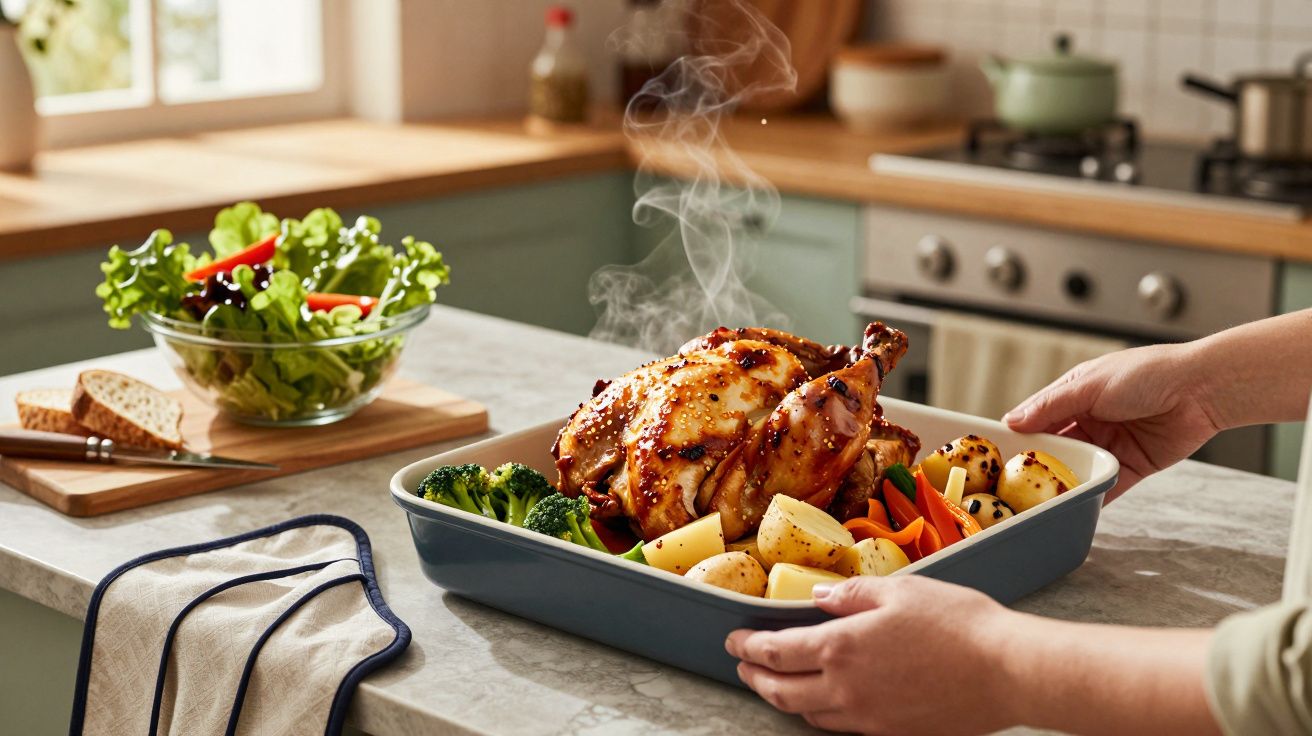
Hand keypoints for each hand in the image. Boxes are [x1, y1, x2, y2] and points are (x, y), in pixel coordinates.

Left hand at [726, 576, 1018, 734]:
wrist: (1007, 671)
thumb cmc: (958, 623)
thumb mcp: (900, 591)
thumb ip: (851, 596)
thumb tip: (820, 600)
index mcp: (841, 648)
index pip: (776, 652)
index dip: (749, 646)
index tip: (734, 640)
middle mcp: (847, 689)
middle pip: (782, 692)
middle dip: (755, 677)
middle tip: (744, 664)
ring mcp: (869, 717)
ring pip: (810, 714)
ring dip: (785, 698)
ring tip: (778, 682)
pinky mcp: (892, 732)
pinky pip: (842, 726)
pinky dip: (821, 713)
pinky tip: (826, 700)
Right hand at [1002, 343, 1221, 501]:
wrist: (1203, 389)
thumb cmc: (1147, 374)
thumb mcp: (1090, 385)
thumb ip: (1051, 405)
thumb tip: (1011, 421)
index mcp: (1075, 395)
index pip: (1036, 418)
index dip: (1016, 435)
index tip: (994, 454)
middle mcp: (1089, 420)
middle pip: (1054, 448)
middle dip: (1036, 465)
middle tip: (1010, 485)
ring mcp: (1109, 445)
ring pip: (1076, 469)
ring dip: (1060, 484)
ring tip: (1037, 502)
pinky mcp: (1132, 466)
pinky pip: (1105, 487)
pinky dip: (1090, 499)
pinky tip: (1071, 512)